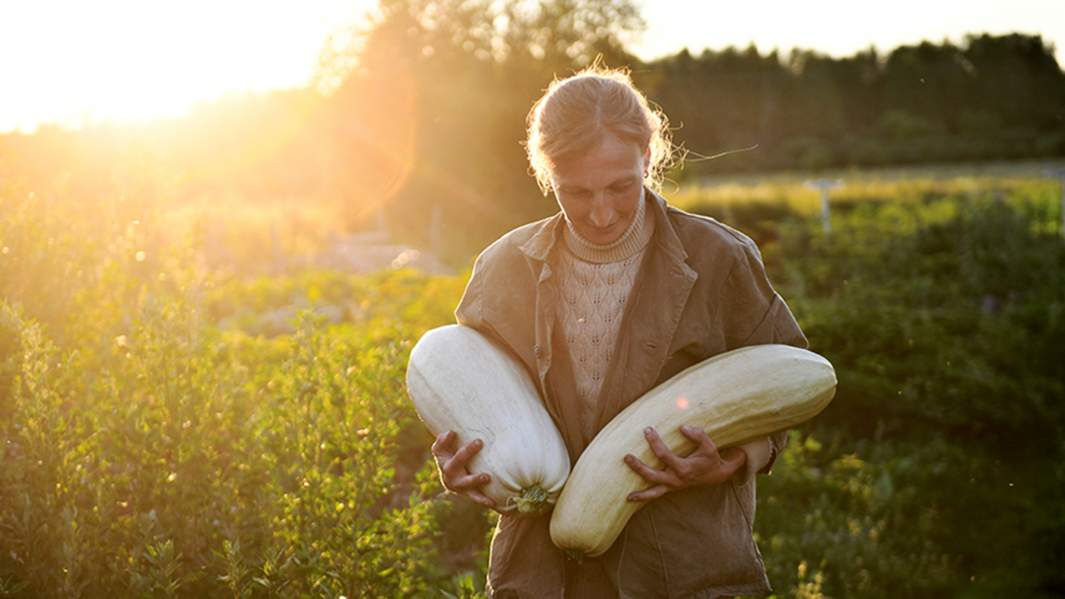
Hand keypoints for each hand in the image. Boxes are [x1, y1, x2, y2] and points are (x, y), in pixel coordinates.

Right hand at [431, 430, 499, 510]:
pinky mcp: (467, 492)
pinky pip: (475, 497)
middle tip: (479, 441)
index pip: (439, 448)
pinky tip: (494, 502)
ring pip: (465, 483)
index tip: (453, 432)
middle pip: (454, 463)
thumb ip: (445, 439)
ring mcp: (457, 484)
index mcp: (442, 458)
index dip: (444, 441)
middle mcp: (448, 472)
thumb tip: (450, 433)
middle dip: (466, 453)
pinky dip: (483, 500)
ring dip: (475, 479)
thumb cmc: (452, 454)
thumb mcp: (446, 446)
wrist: (453, 477)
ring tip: (487, 476)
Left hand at [623, 425, 746, 501]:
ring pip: (653, 491)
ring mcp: (672, 486)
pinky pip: (656, 495)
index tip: (647, 429)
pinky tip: (630, 498)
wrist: (716, 475)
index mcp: (684, 469)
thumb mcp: (709, 446)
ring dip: (640, 493)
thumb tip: (682, 427)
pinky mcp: (670, 488)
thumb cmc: (710, 458)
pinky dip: (644, 498)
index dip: (654, 442)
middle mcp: (676, 480)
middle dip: (638, 467)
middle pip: (652, 475)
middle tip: (626, 457)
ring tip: (627, 495)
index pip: (664, 455)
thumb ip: (698, 435)